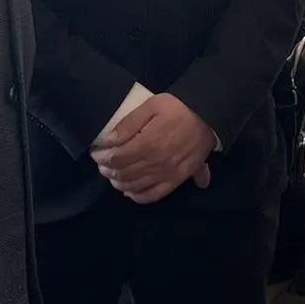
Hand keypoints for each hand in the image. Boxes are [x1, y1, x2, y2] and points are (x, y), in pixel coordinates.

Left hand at [92, 93, 216, 203]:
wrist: (208, 116)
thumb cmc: (178, 108)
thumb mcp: (151, 106)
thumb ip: (128, 124)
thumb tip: (109, 141)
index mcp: (147, 144)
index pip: (116, 158)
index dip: (101, 158)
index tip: (96, 153)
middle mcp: (155, 163)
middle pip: (123, 173)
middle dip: (107, 170)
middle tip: (101, 164)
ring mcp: (166, 174)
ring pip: (134, 186)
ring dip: (118, 183)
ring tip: (113, 175)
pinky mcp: (176, 180)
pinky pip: (153, 196)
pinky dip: (138, 197)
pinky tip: (130, 191)